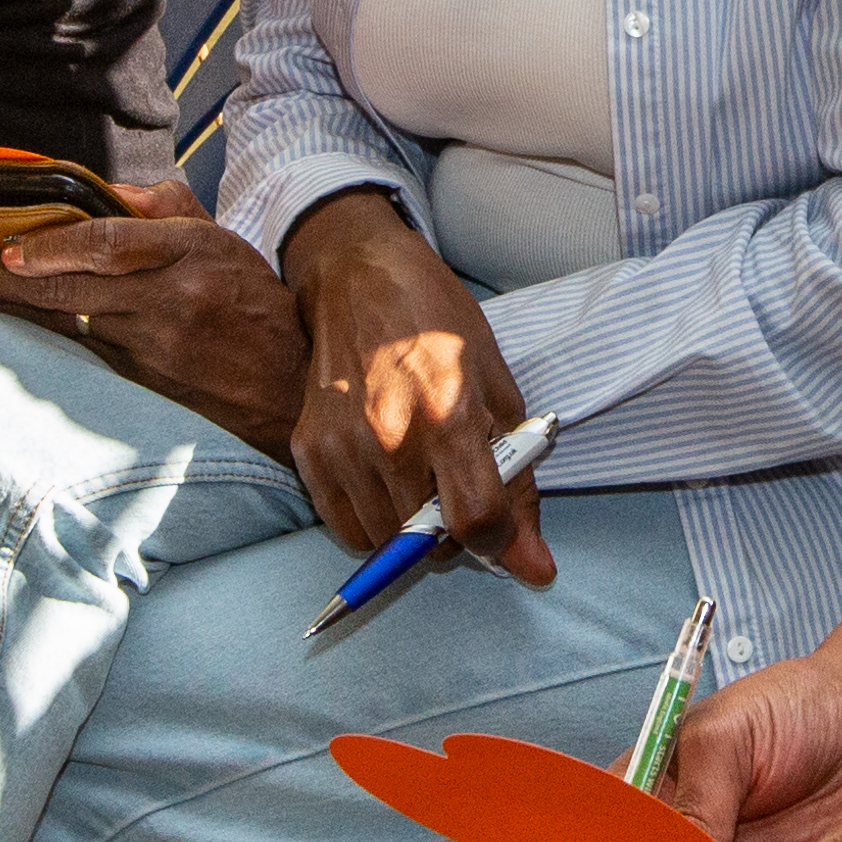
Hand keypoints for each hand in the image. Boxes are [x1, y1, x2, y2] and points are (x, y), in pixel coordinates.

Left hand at [0, 176, 309, 442]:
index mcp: (192, 253)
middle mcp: (170, 300)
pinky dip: (44, 340)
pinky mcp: (144, 384)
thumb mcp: (223, 239)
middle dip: (6, 282)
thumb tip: (109, 193)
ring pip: (67, 324)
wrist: (290, 386)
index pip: (110, 244)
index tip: (10, 250)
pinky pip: (83, 353)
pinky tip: (12, 329)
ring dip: (14, 309)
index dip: (53, 247)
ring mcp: (154, 348)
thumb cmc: (255, 305)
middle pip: (72, 290)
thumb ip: (166, 207)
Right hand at [277, 194, 545, 576]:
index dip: (502, 545)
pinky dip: (372, 522)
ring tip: (422, 480)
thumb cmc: (437, 324)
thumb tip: (532, 562)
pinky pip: (344, 526)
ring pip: (386, 542)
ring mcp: (343, 447)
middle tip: (458, 489)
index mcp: (448, 416)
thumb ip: (518, 479)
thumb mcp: (498, 389)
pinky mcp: (309, 450)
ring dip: (412, 531)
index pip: (476, 519)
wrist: (360, 280)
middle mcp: (390, 438)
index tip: (509, 544)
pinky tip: (387, 481)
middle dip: (456, 531)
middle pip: (430, 541)